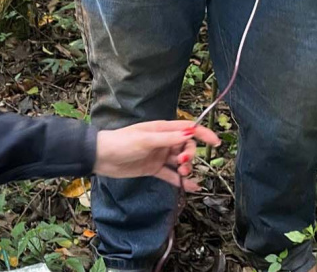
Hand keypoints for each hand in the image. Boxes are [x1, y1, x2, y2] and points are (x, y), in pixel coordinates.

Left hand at [94, 121, 219, 191]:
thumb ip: (168, 138)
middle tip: (183, 165)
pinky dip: (181, 181)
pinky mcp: (153, 169)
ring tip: (183, 176)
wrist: (101, 157)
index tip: (215, 143)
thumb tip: (190, 134)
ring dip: (186, 169)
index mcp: (162, 129)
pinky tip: (192, 188)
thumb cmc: (121, 143)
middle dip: (190, 156)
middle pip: (186, 147)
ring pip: (180, 162)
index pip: (187, 128)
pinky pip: (171, 175)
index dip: (203, 134)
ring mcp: (159, 156)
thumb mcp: (145, 139)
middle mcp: (163, 141)